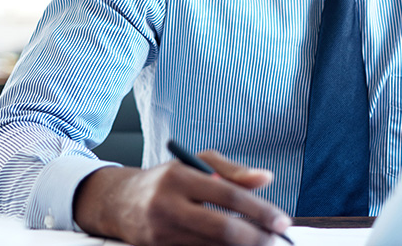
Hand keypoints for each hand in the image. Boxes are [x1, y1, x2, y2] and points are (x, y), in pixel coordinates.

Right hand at [74, 150, 291, 245]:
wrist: (120, 202)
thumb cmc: (168, 178)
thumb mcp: (198, 163)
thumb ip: (234, 171)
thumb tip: (267, 179)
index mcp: (180, 176)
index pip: (228, 195)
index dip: (260, 210)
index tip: (282, 221)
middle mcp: (167, 205)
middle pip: (221, 229)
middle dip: (255, 238)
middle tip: (276, 240)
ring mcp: (161, 233)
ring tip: (261, 244)